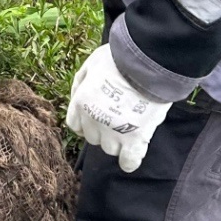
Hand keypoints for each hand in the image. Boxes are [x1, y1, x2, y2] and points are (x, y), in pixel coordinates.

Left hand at [65, 45, 170, 172]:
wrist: (146, 63)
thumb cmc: (119, 59)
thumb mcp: (91, 64)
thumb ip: (81, 83)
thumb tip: (78, 96)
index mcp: (81, 103)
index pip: (75, 125)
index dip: (86, 122)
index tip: (96, 119)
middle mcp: (94, 121)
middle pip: (93, 138)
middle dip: (103, 129)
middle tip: (117, 117)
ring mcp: (114, 132)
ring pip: (110, 149)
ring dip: (118, 141)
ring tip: (130, 128)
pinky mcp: (135, 139)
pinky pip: (128, 161)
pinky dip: (129, 161)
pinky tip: (132, 157)